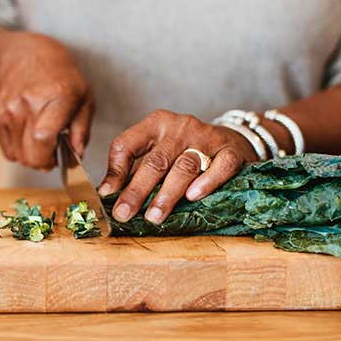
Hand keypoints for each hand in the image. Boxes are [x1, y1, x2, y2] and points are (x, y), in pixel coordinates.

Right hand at [0, 31, 93, 168]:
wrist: (30, 57)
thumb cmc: (63, 81)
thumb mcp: (85, 101)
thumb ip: (82, 133)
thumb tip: (75, 159)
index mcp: (56, 98)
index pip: (43, 138)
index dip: (50, 157)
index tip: (58, 157)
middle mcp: (28, 103)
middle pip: (29, 155)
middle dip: (43, 162)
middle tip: (52, 151)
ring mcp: (9, 109)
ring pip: (18, 156)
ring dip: (31, 155)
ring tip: (41, 139)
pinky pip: (8, 151)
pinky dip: (19, 150)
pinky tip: (28, 134)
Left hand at [99, 110, 258, 224]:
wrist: (233, 140)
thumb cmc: (186, 151)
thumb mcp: (158, 150)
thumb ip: (135, 168)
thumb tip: (108, 195)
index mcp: (155, 124)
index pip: (128, 144)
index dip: (115, 171)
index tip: (107, 195)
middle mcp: (179, 127)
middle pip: (155, 161)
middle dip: (137, 190)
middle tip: (124, 214)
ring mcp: (206, 138)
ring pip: (184, 166)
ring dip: (167, 194)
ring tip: (154, 217)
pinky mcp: (230, 152)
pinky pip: (220, 166)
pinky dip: (206, 182)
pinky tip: (193, 197)